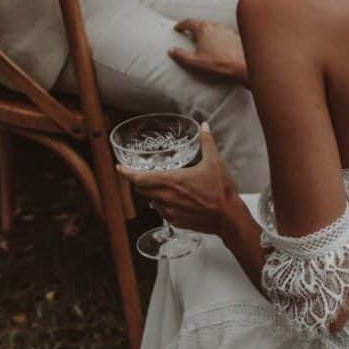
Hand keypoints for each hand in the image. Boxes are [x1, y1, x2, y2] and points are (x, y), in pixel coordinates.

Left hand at [117, 122, 241, 237]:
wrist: (228, 218)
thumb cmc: (221, 191)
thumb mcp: (215, 162)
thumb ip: (207, 142)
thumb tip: (204, 127)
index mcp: (172, 181)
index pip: (139, 178)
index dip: (126, 173)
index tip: (120, 167)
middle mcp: (166, 197)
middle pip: (141, 189)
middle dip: (138, 181)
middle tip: (140, 174)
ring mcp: (170, 211)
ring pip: (150, 200)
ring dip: (151, 192)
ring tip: (160, 186)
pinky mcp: (175, 221)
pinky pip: (161, 211)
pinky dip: (162, 204)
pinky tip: (172, 199)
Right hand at [169, 19, 248, 86]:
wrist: (241, 66)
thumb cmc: (218, 64)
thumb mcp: (194, 62)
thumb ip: (181, 55)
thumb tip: (171, 50)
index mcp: (203, 29)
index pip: (188, 22)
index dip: (181, 25)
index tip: (177, 28)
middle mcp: (215, 25)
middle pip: (201, 23)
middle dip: (194, 28)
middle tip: (189, 34)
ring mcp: (226, 30)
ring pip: (213, 28)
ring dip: (207, 32)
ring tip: (203, 41)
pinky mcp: (235, 36)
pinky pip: (223, 34)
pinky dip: (217, 37)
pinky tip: (218, 46)